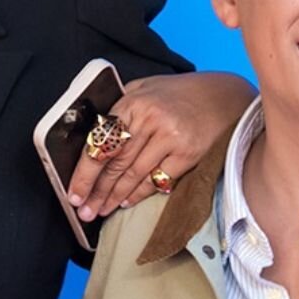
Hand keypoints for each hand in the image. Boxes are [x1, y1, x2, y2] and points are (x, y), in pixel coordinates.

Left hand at [66, 71, 252, 220]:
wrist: (224, 97)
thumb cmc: (181, 93)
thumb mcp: (146, 87)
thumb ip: (121, 107)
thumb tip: (95, 138)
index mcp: (133, 102)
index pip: (100, 143)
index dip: (84, 172)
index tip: (73, 192)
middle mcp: (150, 120)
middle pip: (115, 164)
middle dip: (95, 191)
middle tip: (83, 210)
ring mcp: (170, 138)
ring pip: (133, 175)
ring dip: (114, 197)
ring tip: (100, 211)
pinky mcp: (188, 154)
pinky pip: (157, 180)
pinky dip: (139, 193)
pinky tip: (126, 202)